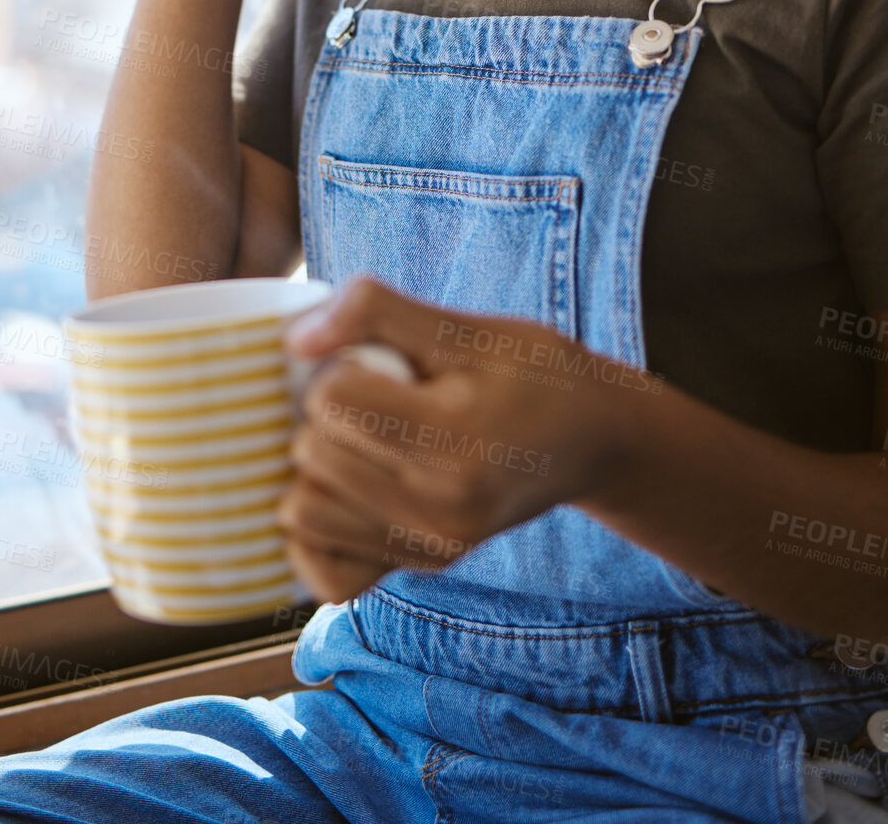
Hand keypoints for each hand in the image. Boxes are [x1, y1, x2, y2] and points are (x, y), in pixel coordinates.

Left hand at [277, 277, 639, 603]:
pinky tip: (348, 489)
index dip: (338, 365)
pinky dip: (320, 530)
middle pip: (312, 453)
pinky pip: (328, 574)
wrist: (593, 439)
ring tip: (360, 440)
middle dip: (325, 413)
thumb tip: (294, 339)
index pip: (333, 398)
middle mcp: (443, 505)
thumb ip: (376, 312)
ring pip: (304, 513)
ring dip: (315, 468)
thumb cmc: (531, 370)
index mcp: (457, 436)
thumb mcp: (466, 324)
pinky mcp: (425, 567)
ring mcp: (433, 546)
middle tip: (372, 395)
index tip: (375, 360)